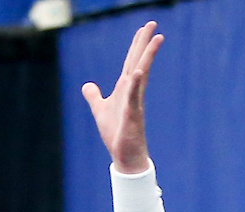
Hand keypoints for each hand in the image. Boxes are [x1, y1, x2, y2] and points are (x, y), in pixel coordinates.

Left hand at [82, 22, 162, 173]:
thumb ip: (94, 97)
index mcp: (125, 89)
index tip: (143, 29)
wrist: (124, 155)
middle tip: (153, 23)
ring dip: (148, 57)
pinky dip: (136, 84)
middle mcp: (132, 92)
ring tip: (157, 38)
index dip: (136, 45)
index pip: (131, 62)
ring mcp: (135, 102)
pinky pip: (134, 97)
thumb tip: (87, 85)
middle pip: (138, 62)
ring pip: (142, 74)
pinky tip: (138, 72)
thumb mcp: (100, 111)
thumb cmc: (116, 133)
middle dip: (145, 43)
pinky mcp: (133, 115)